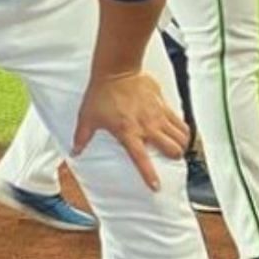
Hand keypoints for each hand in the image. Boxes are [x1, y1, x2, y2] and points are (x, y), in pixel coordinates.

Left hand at [74, 69, 188, 190]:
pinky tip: (179, 133)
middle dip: (175, 158)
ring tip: (177, 148)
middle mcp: (147, 127)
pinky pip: (181, 122)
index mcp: (128, 133)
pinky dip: (183, 130)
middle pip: (172, 149)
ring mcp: (158, 116)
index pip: (142, 159)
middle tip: (171, 159)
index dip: (149, 175)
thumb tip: (75, 152)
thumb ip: (82, 137)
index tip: (156, 187)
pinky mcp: (164, 105)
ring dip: (181, 145)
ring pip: (181, 137)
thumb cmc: (101, 94)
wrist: (116, 71)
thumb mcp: (87, 117)